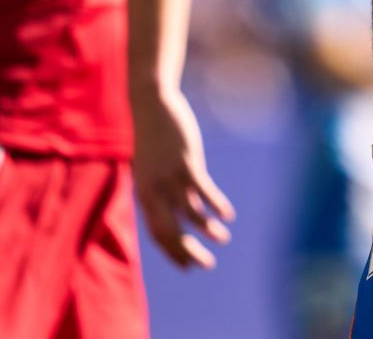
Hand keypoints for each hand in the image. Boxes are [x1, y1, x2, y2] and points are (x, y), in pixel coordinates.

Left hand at [131, 83, 236, 268]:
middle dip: (189, 251)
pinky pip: (203, 191)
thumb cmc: (153, 138)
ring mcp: (170, 177)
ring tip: (222, 239)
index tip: (189, 266)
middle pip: (171, 232)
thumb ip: (166, 192)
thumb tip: (188, 214)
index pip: (157, 234)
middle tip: (207, 265)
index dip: (173, 253)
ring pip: (190, 214)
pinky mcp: (186, 163)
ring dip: (208, 230)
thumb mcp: (154, 169)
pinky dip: (216, 205)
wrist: (151, 105)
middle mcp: (154, 191)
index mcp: (144, 195)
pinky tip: (227, 215)